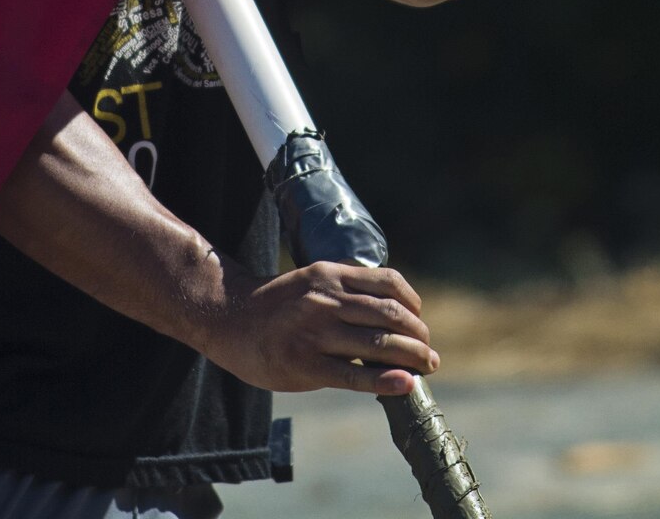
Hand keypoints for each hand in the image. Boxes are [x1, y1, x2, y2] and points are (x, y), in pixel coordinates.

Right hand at [196, 259, 437, 396]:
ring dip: (412, 357)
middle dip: (419, 336)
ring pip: (378, 344)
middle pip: (390, 315)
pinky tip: (405, 384)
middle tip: (429, 352)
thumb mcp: (311, 282)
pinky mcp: (305, 365)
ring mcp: (315, 332)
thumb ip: (344, 291)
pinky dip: (385, 380)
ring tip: (427, 368)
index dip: (413, 304)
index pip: (388, 283)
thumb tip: (389, 314)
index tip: (420, 321)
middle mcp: (326, 299)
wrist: (229, 319)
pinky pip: (354, 375)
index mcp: (330, 275)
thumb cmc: (276, 305)